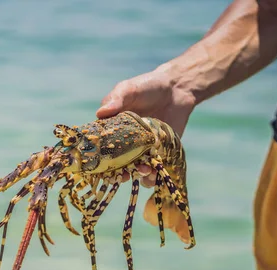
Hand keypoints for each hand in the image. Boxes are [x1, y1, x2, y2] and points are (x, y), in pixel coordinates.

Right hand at [96, 65, 194, 186]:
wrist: (176, 88)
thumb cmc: (147, 86)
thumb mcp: (129, 89)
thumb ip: (116, 100)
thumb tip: (99, 113)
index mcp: (112, 129)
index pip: (101, 148)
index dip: (100, 160)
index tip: (103, 168)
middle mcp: (125, 142)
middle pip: (118, 164)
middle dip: (120, 172)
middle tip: (126, 174)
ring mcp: (142, 149)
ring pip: (136, 169)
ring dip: (139, 174)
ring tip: (146, 171)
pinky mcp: (159, 153)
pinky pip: (153, 170)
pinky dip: (153, 177)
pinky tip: (156, 175)